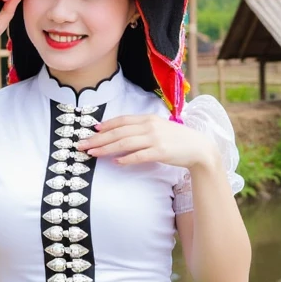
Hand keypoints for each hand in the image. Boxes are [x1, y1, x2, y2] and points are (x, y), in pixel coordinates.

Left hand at [76, 114, 217, 169]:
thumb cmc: (176, 139)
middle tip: (82, 145)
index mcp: (148, 118)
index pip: (122, 120)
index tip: (92, 130)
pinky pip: (139, 156)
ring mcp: (155, 139)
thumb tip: (121, 135)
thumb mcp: (158, 128)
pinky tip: (115, 162)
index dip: (105, 125)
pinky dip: (126, 159)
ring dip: (106, 148)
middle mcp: (149, 126)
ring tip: (92, 153)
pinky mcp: (160, 152)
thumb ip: (141, 129)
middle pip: (118, 132)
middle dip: (98, 139)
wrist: (198, 148)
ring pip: (124, 143)